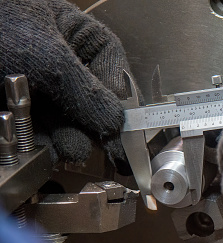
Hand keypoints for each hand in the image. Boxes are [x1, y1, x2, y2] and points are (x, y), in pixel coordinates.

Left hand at [0, 0, 132, 173]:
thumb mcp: (46, 54)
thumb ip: (87, 90)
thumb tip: (118, 121)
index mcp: (75, 35)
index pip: (112, 65)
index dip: (122, 95)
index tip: (126, 123)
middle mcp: (62, 63)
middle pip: (93, 100)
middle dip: (96, 125)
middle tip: (109, 148)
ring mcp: (40, 89)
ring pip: (68, 122)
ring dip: (70, 140)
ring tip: (69, 149)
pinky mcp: (20, 112)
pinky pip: (42, 133)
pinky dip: (44, 145)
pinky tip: (46, 150)